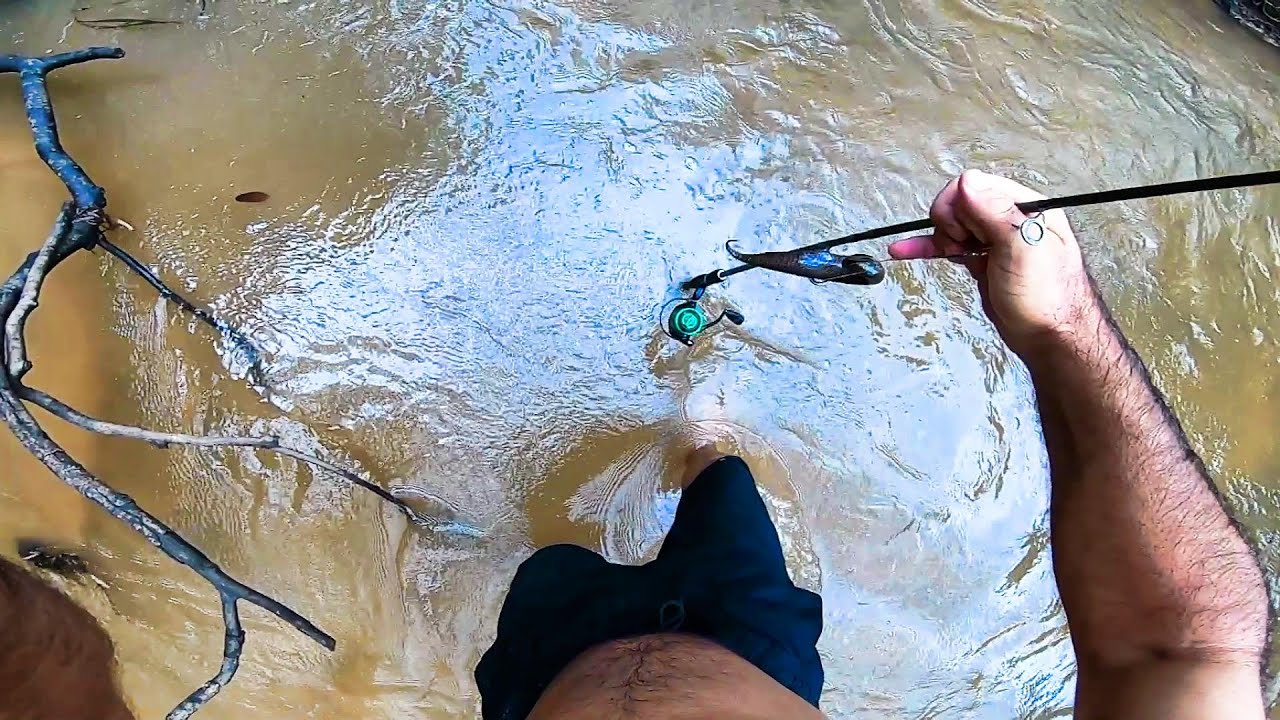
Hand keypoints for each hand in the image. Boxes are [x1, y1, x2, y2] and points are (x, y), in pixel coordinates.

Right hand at [888, 170, 1097, 355]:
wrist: (1050, 338)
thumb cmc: (1048, 298)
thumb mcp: (1023, 249)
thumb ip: (995, 212)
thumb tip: (966, 181)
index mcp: (1024, 206)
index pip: (975, 185)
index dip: (960, 206)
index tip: (963, 232)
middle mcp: (1008, 218)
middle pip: (960, 203)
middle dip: (951, 223)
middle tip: (963, 246)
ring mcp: (993, 240)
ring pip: (952, 224)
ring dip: (939, 236)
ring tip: (951, 254)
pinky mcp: (982, 260)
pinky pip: (948, 246)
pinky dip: (926, 247)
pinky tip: (905, 248)